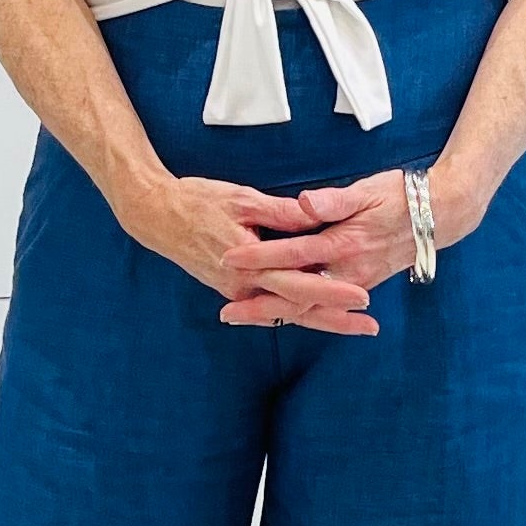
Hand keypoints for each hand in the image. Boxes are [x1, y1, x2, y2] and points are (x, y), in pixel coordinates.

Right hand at [122, 175, 376, 336]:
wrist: (155, 215)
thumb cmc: (197, 201)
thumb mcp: (243, 198)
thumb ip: (282, 213)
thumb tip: (316, 217)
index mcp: (249, 264)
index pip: (299, 284)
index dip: (332, 292)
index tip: (362, 298)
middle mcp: (244, 285)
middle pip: (297, 308)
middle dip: (335, 320)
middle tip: (370, 327)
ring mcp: (236, 291)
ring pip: (284, 311)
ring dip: (319, 320)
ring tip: (353, 326)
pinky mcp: (232, 288)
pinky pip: (269, 305)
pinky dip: (293, 311)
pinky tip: (316, 317)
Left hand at [214, 167, 483, 324]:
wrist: (440, 215)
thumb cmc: (401, 196)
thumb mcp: (367, 190)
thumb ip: (333, 200)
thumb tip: (303, 204)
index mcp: (345, 243)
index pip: (293, 253)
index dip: (259, 256)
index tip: (229, 257)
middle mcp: (348, 270)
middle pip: (296, 295)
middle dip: (260, 305)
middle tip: (226, 312)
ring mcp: (355, 281)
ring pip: (308, 306)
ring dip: (274, 314)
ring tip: (241, 317)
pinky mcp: (360, 284)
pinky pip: (323, 306)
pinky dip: (298, 313)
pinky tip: (277, 316)